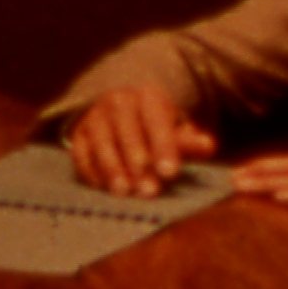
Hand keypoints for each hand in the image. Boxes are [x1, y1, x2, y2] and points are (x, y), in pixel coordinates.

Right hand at [63, 93, 210, 197]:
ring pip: (101, 142)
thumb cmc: (154, 126)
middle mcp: (117, 102)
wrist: (120, 111)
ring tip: (123, 192)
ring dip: (112, 168)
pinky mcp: (78, 135)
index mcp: (147, 96)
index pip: (156, 121)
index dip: (163, 147)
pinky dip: (90, 170)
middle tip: (149, 190)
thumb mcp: (175, 129)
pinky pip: (81, 152)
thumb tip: (208, 146)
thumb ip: (189, 140)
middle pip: (126, 131)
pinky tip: (102, 187)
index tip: (170, 173)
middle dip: (137, 163)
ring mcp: (95, 117)